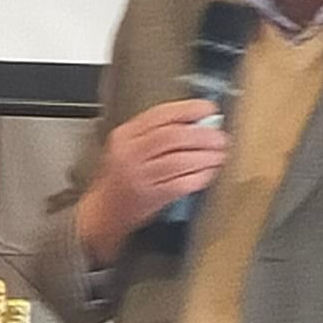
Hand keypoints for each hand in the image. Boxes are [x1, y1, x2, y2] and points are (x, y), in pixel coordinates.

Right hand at [78, 100, 228, 266]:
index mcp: (125, 136)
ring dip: (205, 157)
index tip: (209, 110)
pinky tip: (208, 173)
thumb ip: (157, 132)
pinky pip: (180, 184)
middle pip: (172, 137)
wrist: (103, 213)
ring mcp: (139, 177)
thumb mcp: (129, 147)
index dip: (189, 110)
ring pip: (179, 161)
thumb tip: (197, 121)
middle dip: (202, 135)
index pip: (161, 115)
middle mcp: (130, 154)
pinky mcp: (150, 197)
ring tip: (218, 155)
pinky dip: (199, 177)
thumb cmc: (120, 179)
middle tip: (219, 137)